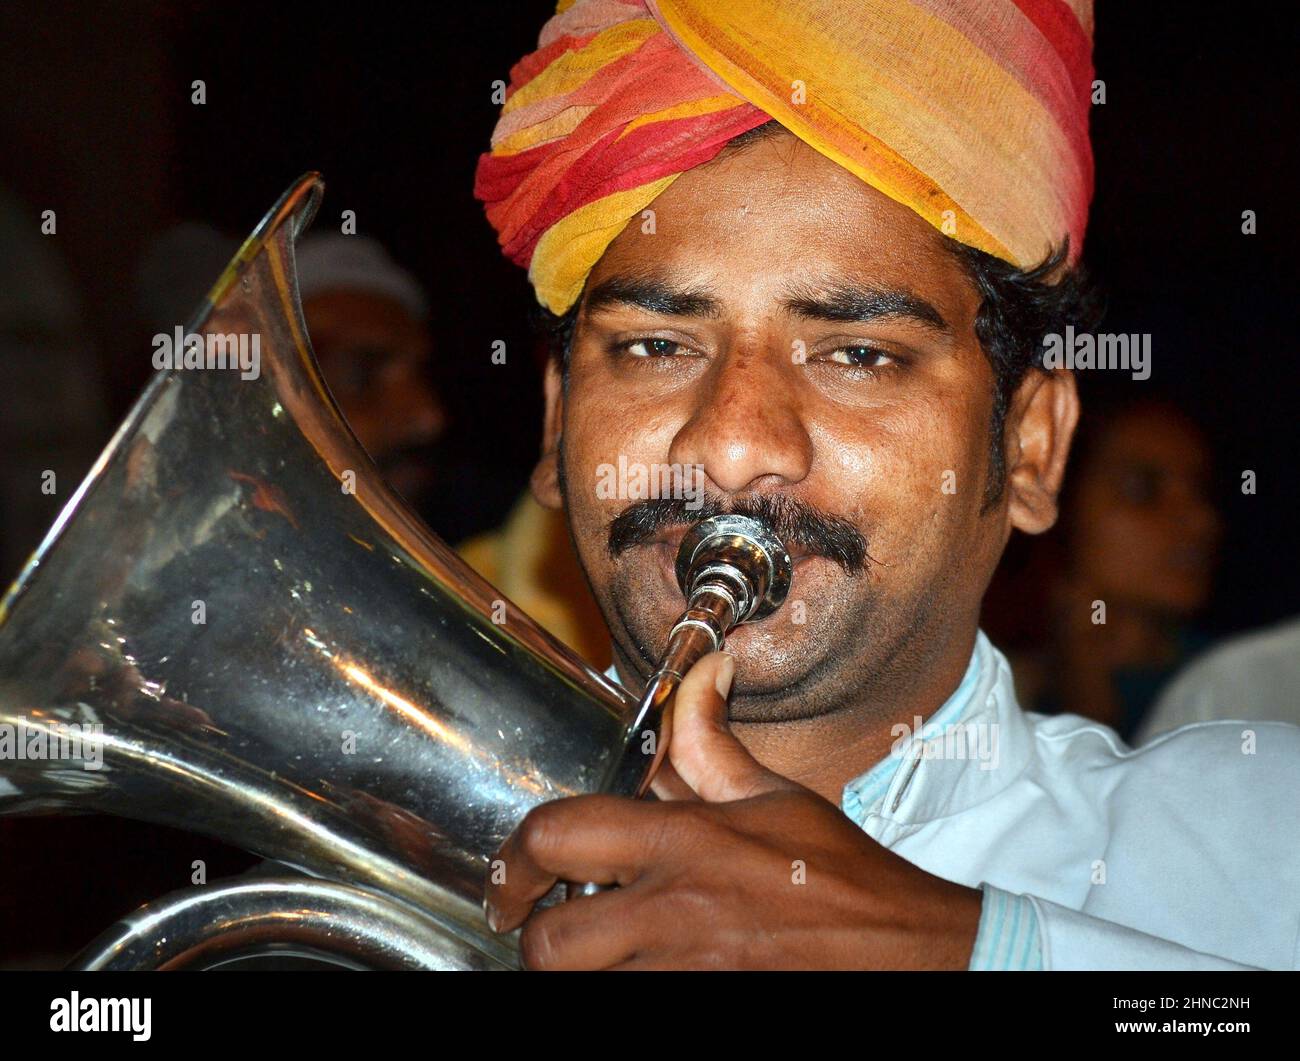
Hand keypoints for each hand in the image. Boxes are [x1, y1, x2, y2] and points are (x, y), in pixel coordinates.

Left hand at [483, 652, 982, 968]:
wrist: (902, 953)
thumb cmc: (841, 877)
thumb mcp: (773, 797)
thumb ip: (710, 741)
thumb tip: (703, 672)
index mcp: (685, 842)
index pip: (557, 836)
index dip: (515, 857)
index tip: (515, 874)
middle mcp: (675, 913)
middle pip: (550, 944)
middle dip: (542, 938)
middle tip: (557, 927)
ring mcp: (686, 974)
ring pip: (582, 987)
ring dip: (584, 972)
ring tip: (605, 954)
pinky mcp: (699, 1009)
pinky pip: (627, 1008)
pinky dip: (624, 990)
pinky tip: (647, 970)